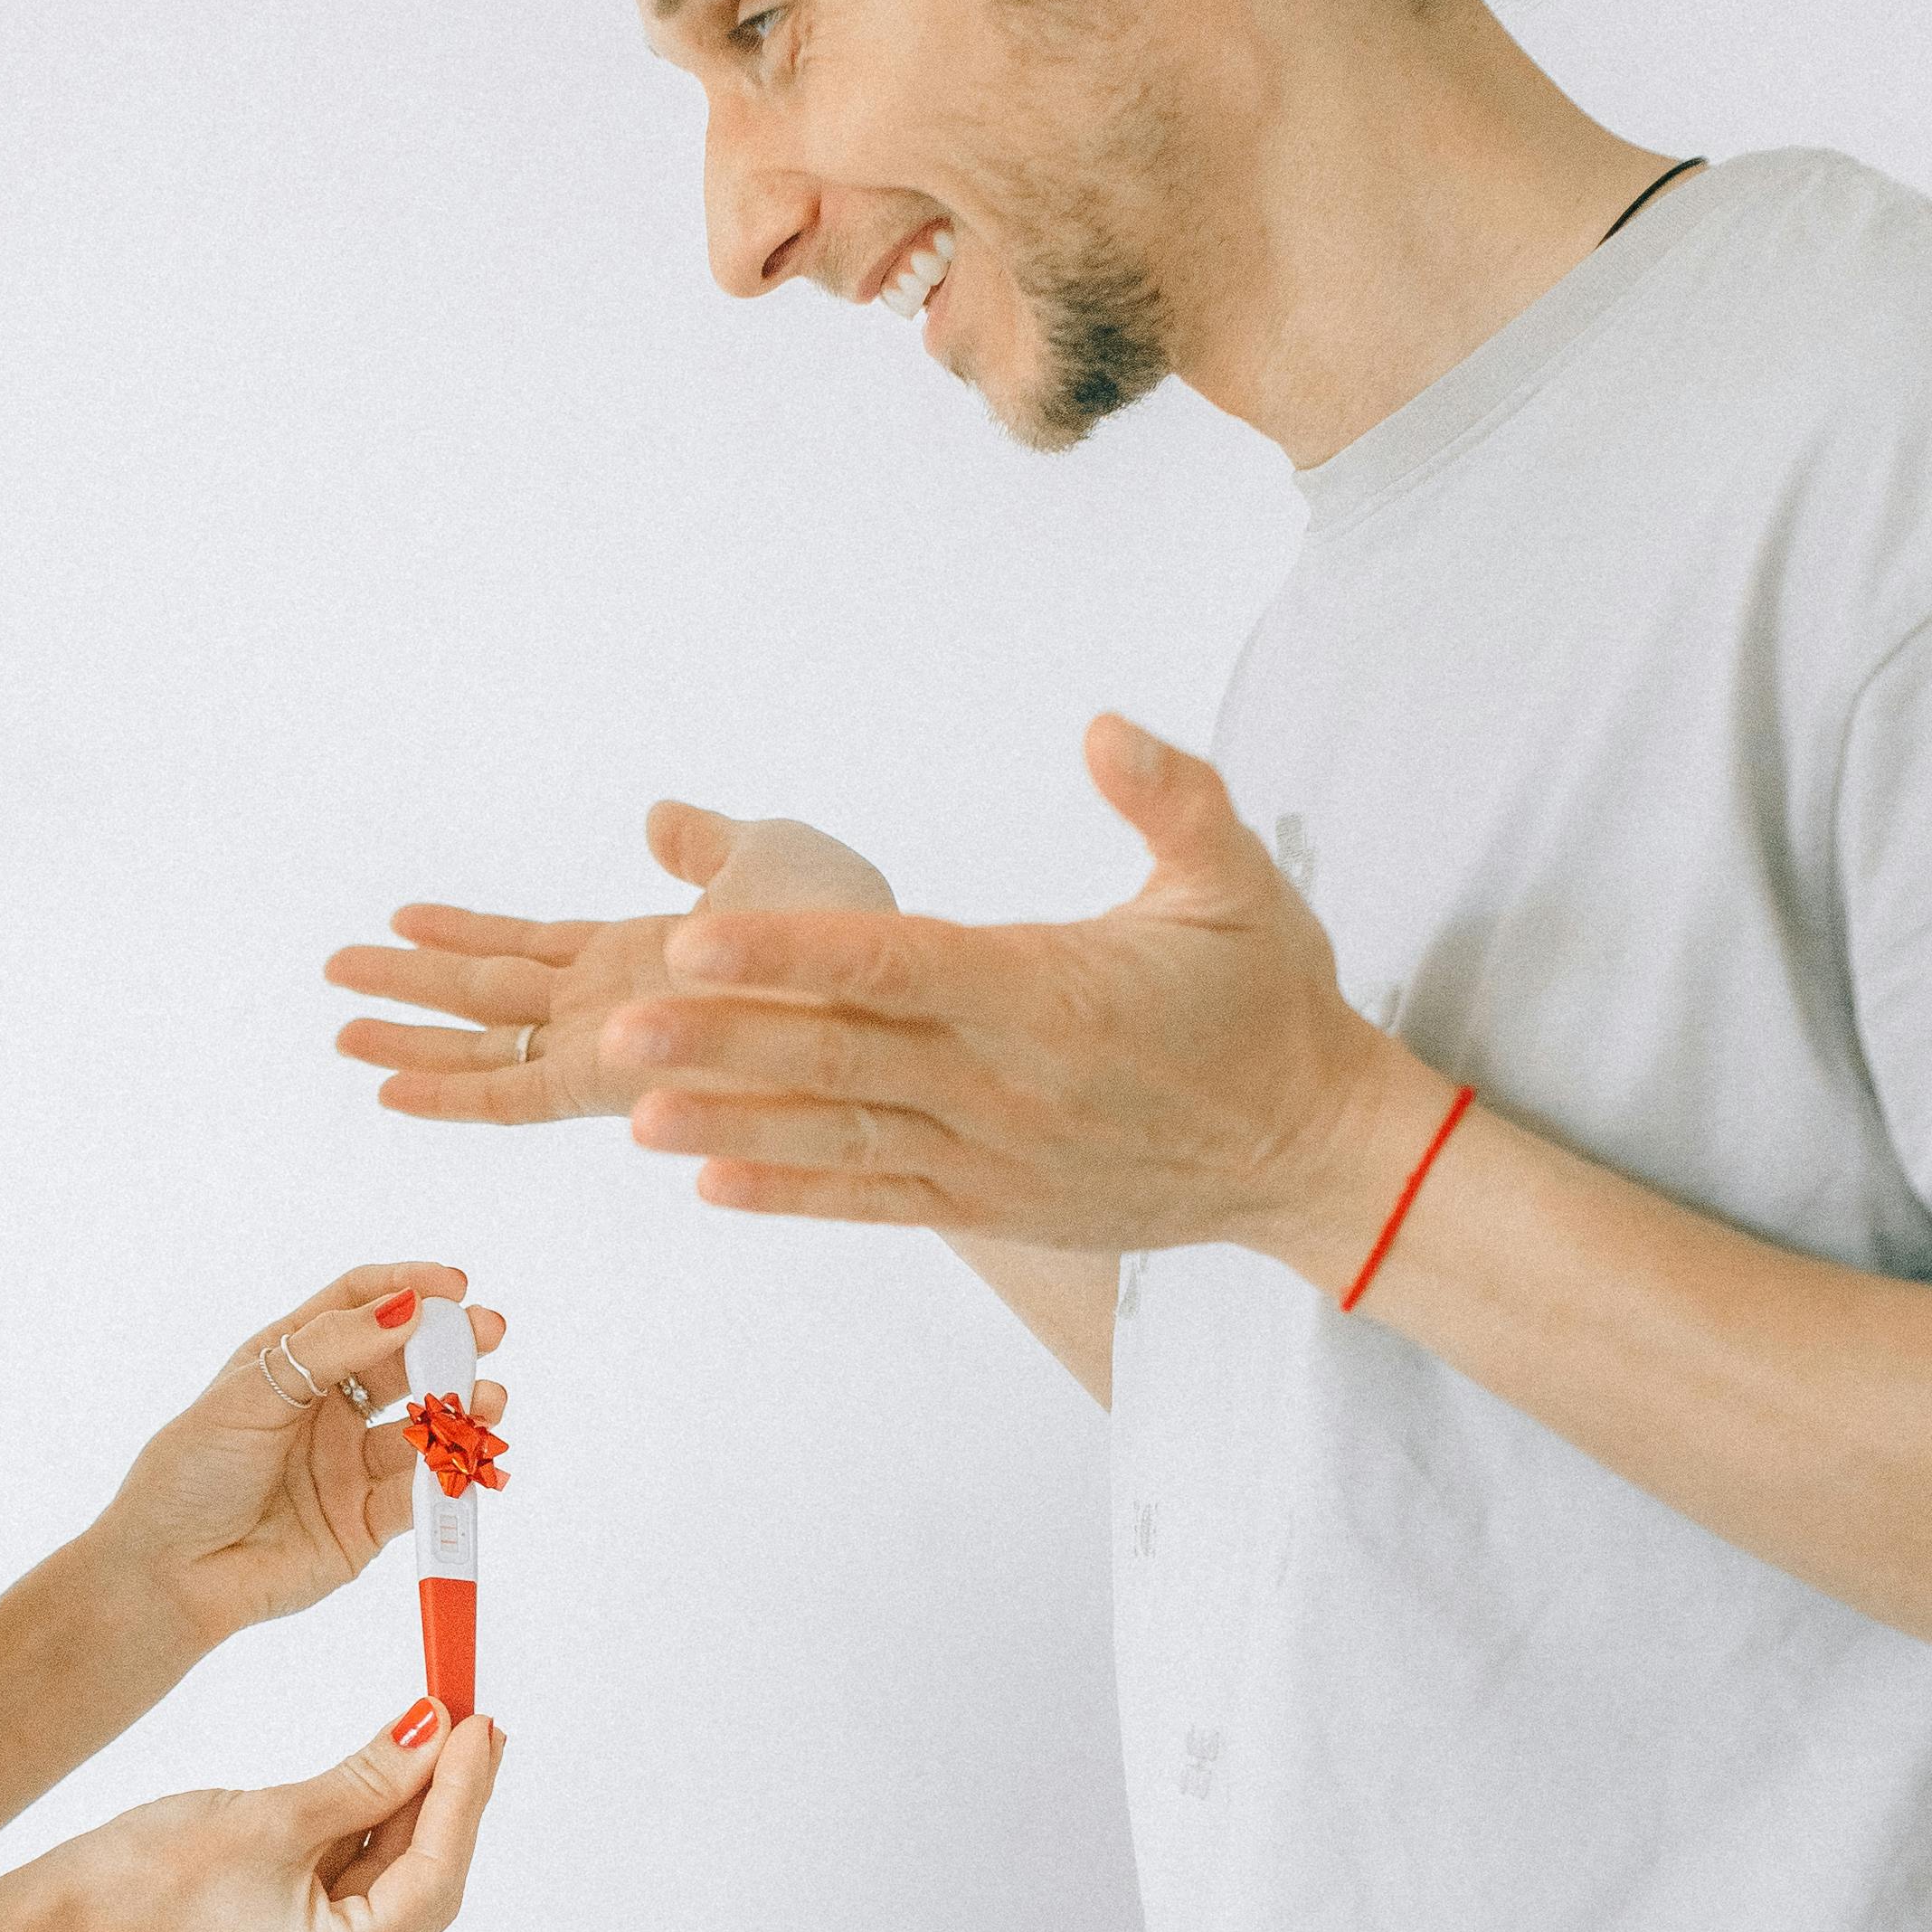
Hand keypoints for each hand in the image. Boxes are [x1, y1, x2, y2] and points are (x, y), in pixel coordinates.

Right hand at [56, 1698, 505, 1931]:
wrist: (55, 1926)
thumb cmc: (144, 1880)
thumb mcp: (272, 1816)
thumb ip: (367, 1779)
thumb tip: (432, 1733)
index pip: (434, 1876)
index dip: (465, 1796)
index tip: (481, 1725)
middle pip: (420, 1883)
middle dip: (446, 1799)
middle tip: (473, 1721)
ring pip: (386, 1880)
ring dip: (408, 1808)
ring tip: (435, 1731)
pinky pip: (347, 1886)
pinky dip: (366, 1831)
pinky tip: (386, 1774)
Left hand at [89, 1264, 508, 1658]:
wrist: (170, 1573)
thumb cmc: (191, 1473)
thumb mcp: (251, 1393)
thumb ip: (328, 1349)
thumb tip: (405, 1308)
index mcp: (291, 1361)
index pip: (360, 1306)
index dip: (408, 1289)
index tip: (454, 1286)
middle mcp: (327, 1408)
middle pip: (403, 1362)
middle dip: (450, 1346)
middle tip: (487, 1334)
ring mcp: (351, 1464)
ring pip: (423, 1427)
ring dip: (461, 1410)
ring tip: (487, 1403)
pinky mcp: (368, 1522)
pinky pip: (421, 1492)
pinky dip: (449, 1475)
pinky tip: (464, 1459)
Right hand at [326, 803, 896, 1125]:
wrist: (879, 987)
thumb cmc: (852, 930)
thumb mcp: (771, 855)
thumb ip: (706, 846)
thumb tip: (659, 819)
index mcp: (643, 958)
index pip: (533, 950)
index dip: (466, 935)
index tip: (401, 920)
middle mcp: (615, 1009)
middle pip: (489, 997)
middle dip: (412, 986)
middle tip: (335, 973)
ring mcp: (609, 1045)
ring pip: (484, 1041)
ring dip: (409, 1032)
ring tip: (338, 1024)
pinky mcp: (614, 1081)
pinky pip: (514, 1091)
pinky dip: (449, 1091)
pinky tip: (388, 1088)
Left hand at [593, 719, 1420, 1275]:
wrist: (1312, 1153)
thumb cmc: (1266, 1004)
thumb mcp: (1239, 881)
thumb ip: (1172, 797)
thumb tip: (1104, 726)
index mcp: (1045, 990)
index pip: (897, 964)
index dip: (790, 951)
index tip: (697, 937)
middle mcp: (1005, 1082)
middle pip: (843, 1055)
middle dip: (725, 1044)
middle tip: (619, 1033)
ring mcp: (993, 1155)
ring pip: (843, 1138)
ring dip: (735, 1129)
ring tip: (633, 1117)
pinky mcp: (993, 1206)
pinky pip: (876, 1200)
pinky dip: (794, 1194)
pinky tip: (709, 1185)